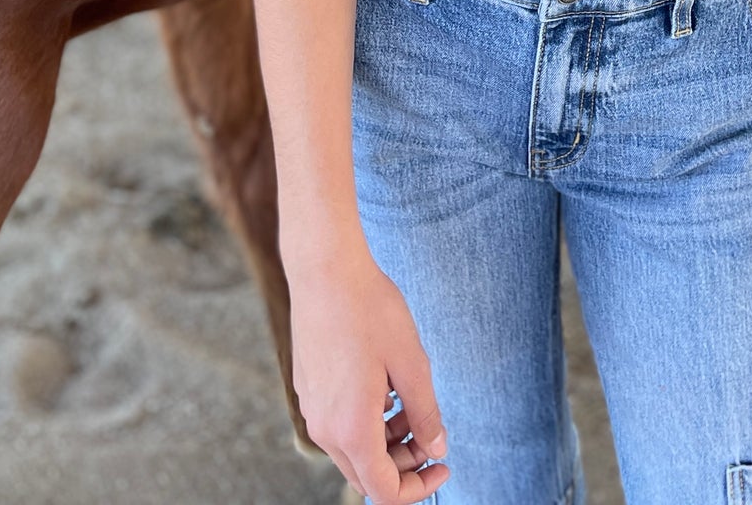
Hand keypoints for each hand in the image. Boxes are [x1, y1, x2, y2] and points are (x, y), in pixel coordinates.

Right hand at [290, 250, 449, 499]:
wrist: (325, 270)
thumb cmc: (371, 311)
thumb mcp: (411, 363)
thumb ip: (425, 413)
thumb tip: (437, 449)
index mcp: (351, 429)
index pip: (384, 491)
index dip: (418, 489)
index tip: (442, 465)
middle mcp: (325, 428)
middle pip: (367, 475)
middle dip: (403, 465)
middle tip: (432, 435)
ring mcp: (312, 409)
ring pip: (353, 450)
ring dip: (386, 442)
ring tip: (411, 404)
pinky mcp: (309, 390)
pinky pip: (339, 425)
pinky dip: (367, 422)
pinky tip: (386, 387)